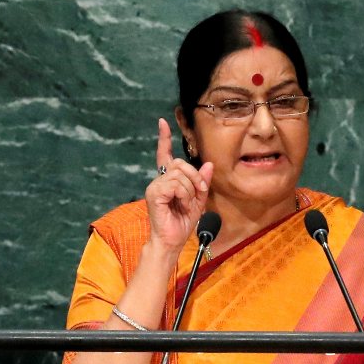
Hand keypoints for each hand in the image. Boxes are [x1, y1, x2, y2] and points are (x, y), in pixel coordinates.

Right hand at [145, 118, 213, 253]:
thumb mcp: (198, 201)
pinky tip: (182, 205)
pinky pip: (176, 184)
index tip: (163, 122)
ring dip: (190, 190)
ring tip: (188, 204)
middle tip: (200, 192)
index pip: (165, 155)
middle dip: (195, 176)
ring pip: (180, 175)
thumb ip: (202, 183)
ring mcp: (155, 186)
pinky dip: (185, 195)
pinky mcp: (154, 193)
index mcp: (168, 180)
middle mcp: (159, 180)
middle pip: (180, 163)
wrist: (173, 241)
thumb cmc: (182, 223)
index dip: (164, 138)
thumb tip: (209, 165)